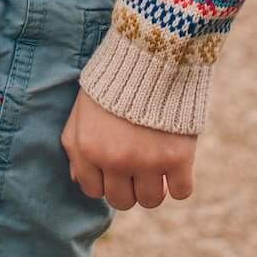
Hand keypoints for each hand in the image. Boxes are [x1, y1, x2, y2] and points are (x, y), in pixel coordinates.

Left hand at [62, 89, 196, 209]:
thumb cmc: (114, 83)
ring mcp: (147, 161)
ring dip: (155, 187)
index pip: (94, 191)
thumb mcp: (82, 112)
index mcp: (88, 150)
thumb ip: (76, 148)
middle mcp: (115, 161)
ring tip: (157, 165)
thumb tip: (78, 180)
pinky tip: (177, 164)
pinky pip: (181, 192)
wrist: (152, 55)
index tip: (117, 167)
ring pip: (151, 200)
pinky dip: (180, 182)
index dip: (106, 180)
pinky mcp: (177, 158)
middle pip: (122, 201)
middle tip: (139, 166)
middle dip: (129, 186)